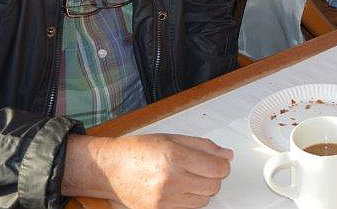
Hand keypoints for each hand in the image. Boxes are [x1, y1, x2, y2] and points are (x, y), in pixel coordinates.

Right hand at [62, 133, 232, 207]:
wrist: (110, 169)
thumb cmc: (137, 150)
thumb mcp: (172, 138)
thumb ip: (203, 146)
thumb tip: (226, 154)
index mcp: (175, 156)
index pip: (217, 167)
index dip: (223, 164)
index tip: (220, 161)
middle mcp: (170, 179)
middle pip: (213, 185)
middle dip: (213, 176)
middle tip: (202, 167)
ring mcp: (164, 199)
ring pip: (203, 200)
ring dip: (202, 189)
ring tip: (188, 177)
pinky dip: (190, 199)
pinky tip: (180, 187)